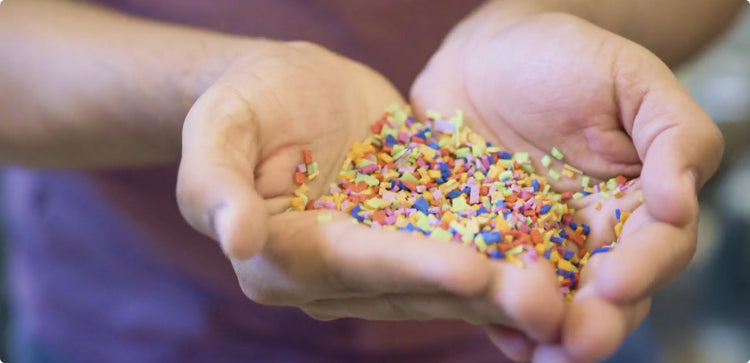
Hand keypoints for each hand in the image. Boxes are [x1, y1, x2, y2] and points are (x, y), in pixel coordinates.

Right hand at [176, 41, 563, 337]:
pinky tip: (556, 263)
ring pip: (445, 280)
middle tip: (542, 300)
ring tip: (562, 290)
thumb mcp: (219, 127)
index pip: (352, 261)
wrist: (289, 90)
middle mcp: (334, 275)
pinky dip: (505, 258)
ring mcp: (379, 261)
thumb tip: (236, 239)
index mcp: (283, 257)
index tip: (469, 268)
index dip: (409, 266)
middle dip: (475, 293)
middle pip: (409, 285)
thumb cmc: (246, 101)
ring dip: (502, 286)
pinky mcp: (414, 237)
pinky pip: (463, 249)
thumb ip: (215, 182)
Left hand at [411, 12, 722, 361]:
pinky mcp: (482, 248)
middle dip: (598, 321)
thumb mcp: (632, 82)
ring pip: (550, 303)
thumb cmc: (566, 58)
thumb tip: (681, 205)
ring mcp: (534, 247)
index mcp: (636, 202)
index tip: (617, 282)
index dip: (643, 268)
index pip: (654, 247)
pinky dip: (493, 315)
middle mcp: (589, 236)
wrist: (485, 55)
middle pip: (605, 293)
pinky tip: (498, 338)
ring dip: (547, 335)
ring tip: (539, 357)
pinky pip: (490, 289)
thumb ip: (674, 137)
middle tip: (581, 342)